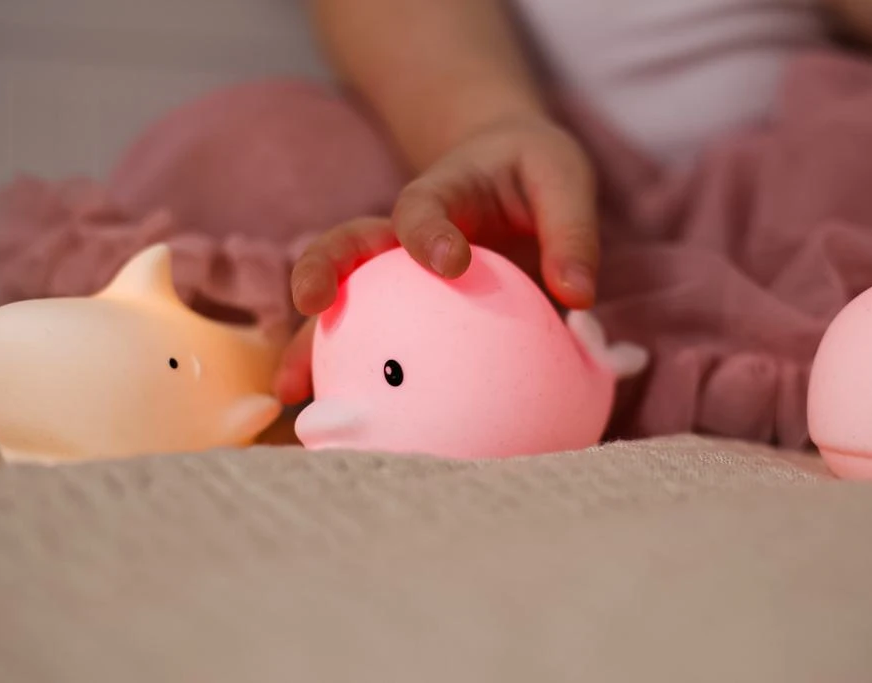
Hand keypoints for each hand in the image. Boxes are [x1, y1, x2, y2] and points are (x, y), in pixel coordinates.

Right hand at [276, 115, 599, 404]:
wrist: (509, 168)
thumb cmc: (533, 171)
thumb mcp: (562, 178)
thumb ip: (571, 231)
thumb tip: (576, 298)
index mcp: (444, 193)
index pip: (424, 206)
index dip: (429, 232)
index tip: (450, 261)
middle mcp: (404, 234)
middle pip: (349, 244)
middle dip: (323, 269)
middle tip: (311, 302)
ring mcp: (395, 275)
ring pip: (344, 303)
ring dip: (313, 341)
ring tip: (294, 391)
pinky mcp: (400, 309)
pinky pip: (370, 340)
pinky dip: (351, 376)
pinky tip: (348, 421)